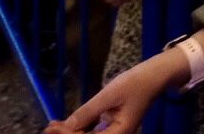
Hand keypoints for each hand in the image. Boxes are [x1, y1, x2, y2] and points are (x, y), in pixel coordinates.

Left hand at [46, 50, 185, 133]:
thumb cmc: (135, 83)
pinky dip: (79, 128)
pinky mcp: (112, 127)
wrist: (154, 75)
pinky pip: (93, 132)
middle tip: (48, 127)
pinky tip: (66, 124)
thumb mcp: (109, 95)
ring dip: (71, 133)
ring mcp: (114, 133)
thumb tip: (65, 127)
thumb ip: (87, 112)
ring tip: (53, 125)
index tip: (52, 128)